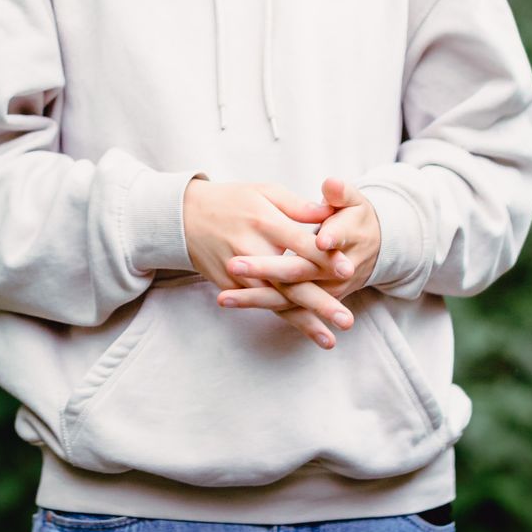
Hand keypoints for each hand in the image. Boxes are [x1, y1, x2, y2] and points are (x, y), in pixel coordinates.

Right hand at [215, 179, 381, 335]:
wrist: (183, 216)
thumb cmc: (232, 200)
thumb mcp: (265, 192)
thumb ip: (298, 206)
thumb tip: (330, 214)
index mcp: (264, 222)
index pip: (300, 243)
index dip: (324, 257)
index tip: (349, 270)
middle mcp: (252, 251)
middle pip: (290, 281)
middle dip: (319, 302)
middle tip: (346, 320)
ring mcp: (238, 273)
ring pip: (277, 301)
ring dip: (304, 322)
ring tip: (330, 340)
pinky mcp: (230, 285)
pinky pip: (262, 305)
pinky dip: (285, 319)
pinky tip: (307, 332)